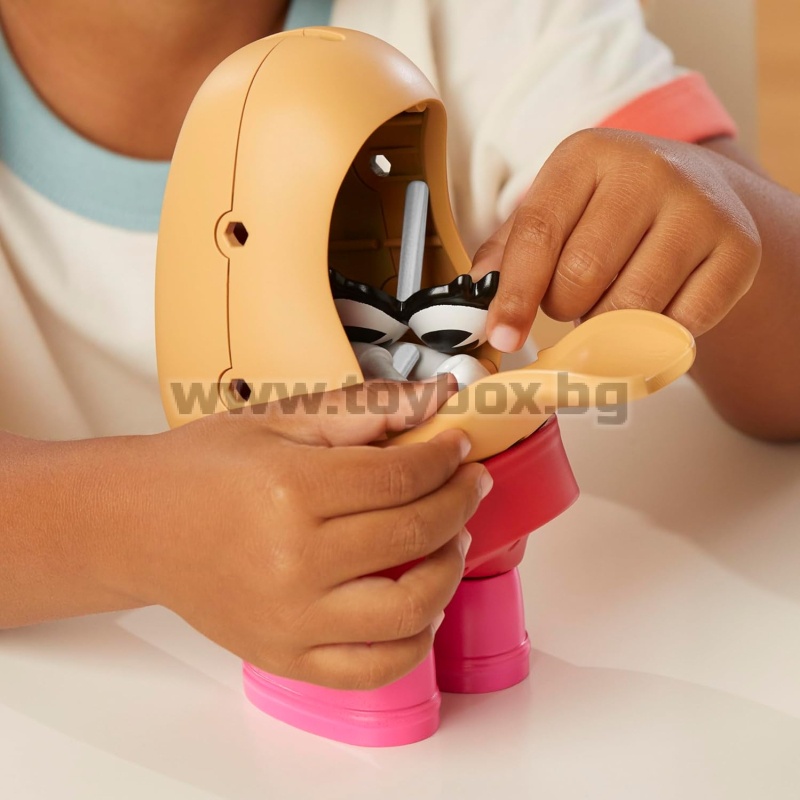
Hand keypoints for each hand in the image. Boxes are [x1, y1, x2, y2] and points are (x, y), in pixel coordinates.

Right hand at [109, 377, 489, 689]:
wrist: (138, 525)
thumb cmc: (204, 468)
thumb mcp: (279, 421)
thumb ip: (363, 411)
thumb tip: (436, 399)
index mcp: (291, 490)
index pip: (402, 478)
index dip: (446, 459)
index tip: (458, 448)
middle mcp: (293, 561)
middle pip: (415, 535)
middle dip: (461, 502)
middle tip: (470, 484)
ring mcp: (291, 618)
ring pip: (410, 611)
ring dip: (449, 570)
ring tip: (451, 540)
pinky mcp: (285, 656)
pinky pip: (373, 668)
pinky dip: (415, 641)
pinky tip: (422, 605)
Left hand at [472, 129, 761, 350]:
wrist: (701, 194)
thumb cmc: (610, 210)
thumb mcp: (554, 210)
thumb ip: (509, 252)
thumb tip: (475, 299)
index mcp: (586, 156)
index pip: (538, 235)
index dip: (514, 295)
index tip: (500, 337)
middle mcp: (647, 171)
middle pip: (581, 278)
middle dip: (565, 307)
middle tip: (576, 297)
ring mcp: (699, 209)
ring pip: (629, 308)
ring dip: (608, 324)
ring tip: (613, 298)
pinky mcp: (738, 250)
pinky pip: (680, 325)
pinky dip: (656, 334)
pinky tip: (655, 305)